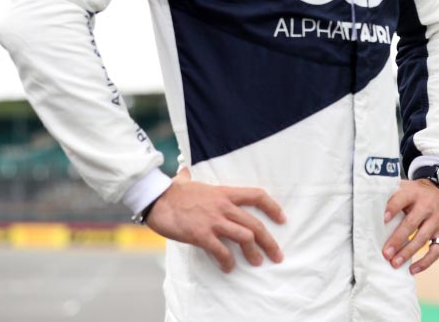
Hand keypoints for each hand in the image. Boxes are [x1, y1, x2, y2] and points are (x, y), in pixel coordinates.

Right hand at [145, 167, 285, 272]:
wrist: (156, 199)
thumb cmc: (171, 192)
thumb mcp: (189, 181)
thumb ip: (192, 178)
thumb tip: (185, 171)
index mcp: (225, 193)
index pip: (257, 196)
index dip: (273, 207)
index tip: (282, 218)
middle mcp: (224, 207)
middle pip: (255, 224)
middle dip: (269, 242)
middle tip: (277, 255)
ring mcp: (213, 221)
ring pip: (244, 238)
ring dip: (253, 253)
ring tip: (257, 262)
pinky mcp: (201, 235)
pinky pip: (221, 251)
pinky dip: (228, 261)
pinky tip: (228, 268)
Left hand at [381, 179, 438, 274]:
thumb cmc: (415, 193)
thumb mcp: (405, 188)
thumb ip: (389, 195)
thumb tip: (367, 206)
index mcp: (413, 193)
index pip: (402, 200)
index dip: (392, 209)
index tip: (383, 219)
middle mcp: (427, 206)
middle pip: (412, 223)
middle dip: (398, 239)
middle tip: (386, 253)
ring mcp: (437, 220)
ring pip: (422, 238)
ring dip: (408, 252)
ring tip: (395, 263)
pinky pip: (436, 250)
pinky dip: (425, 262)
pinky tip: (413, 270)